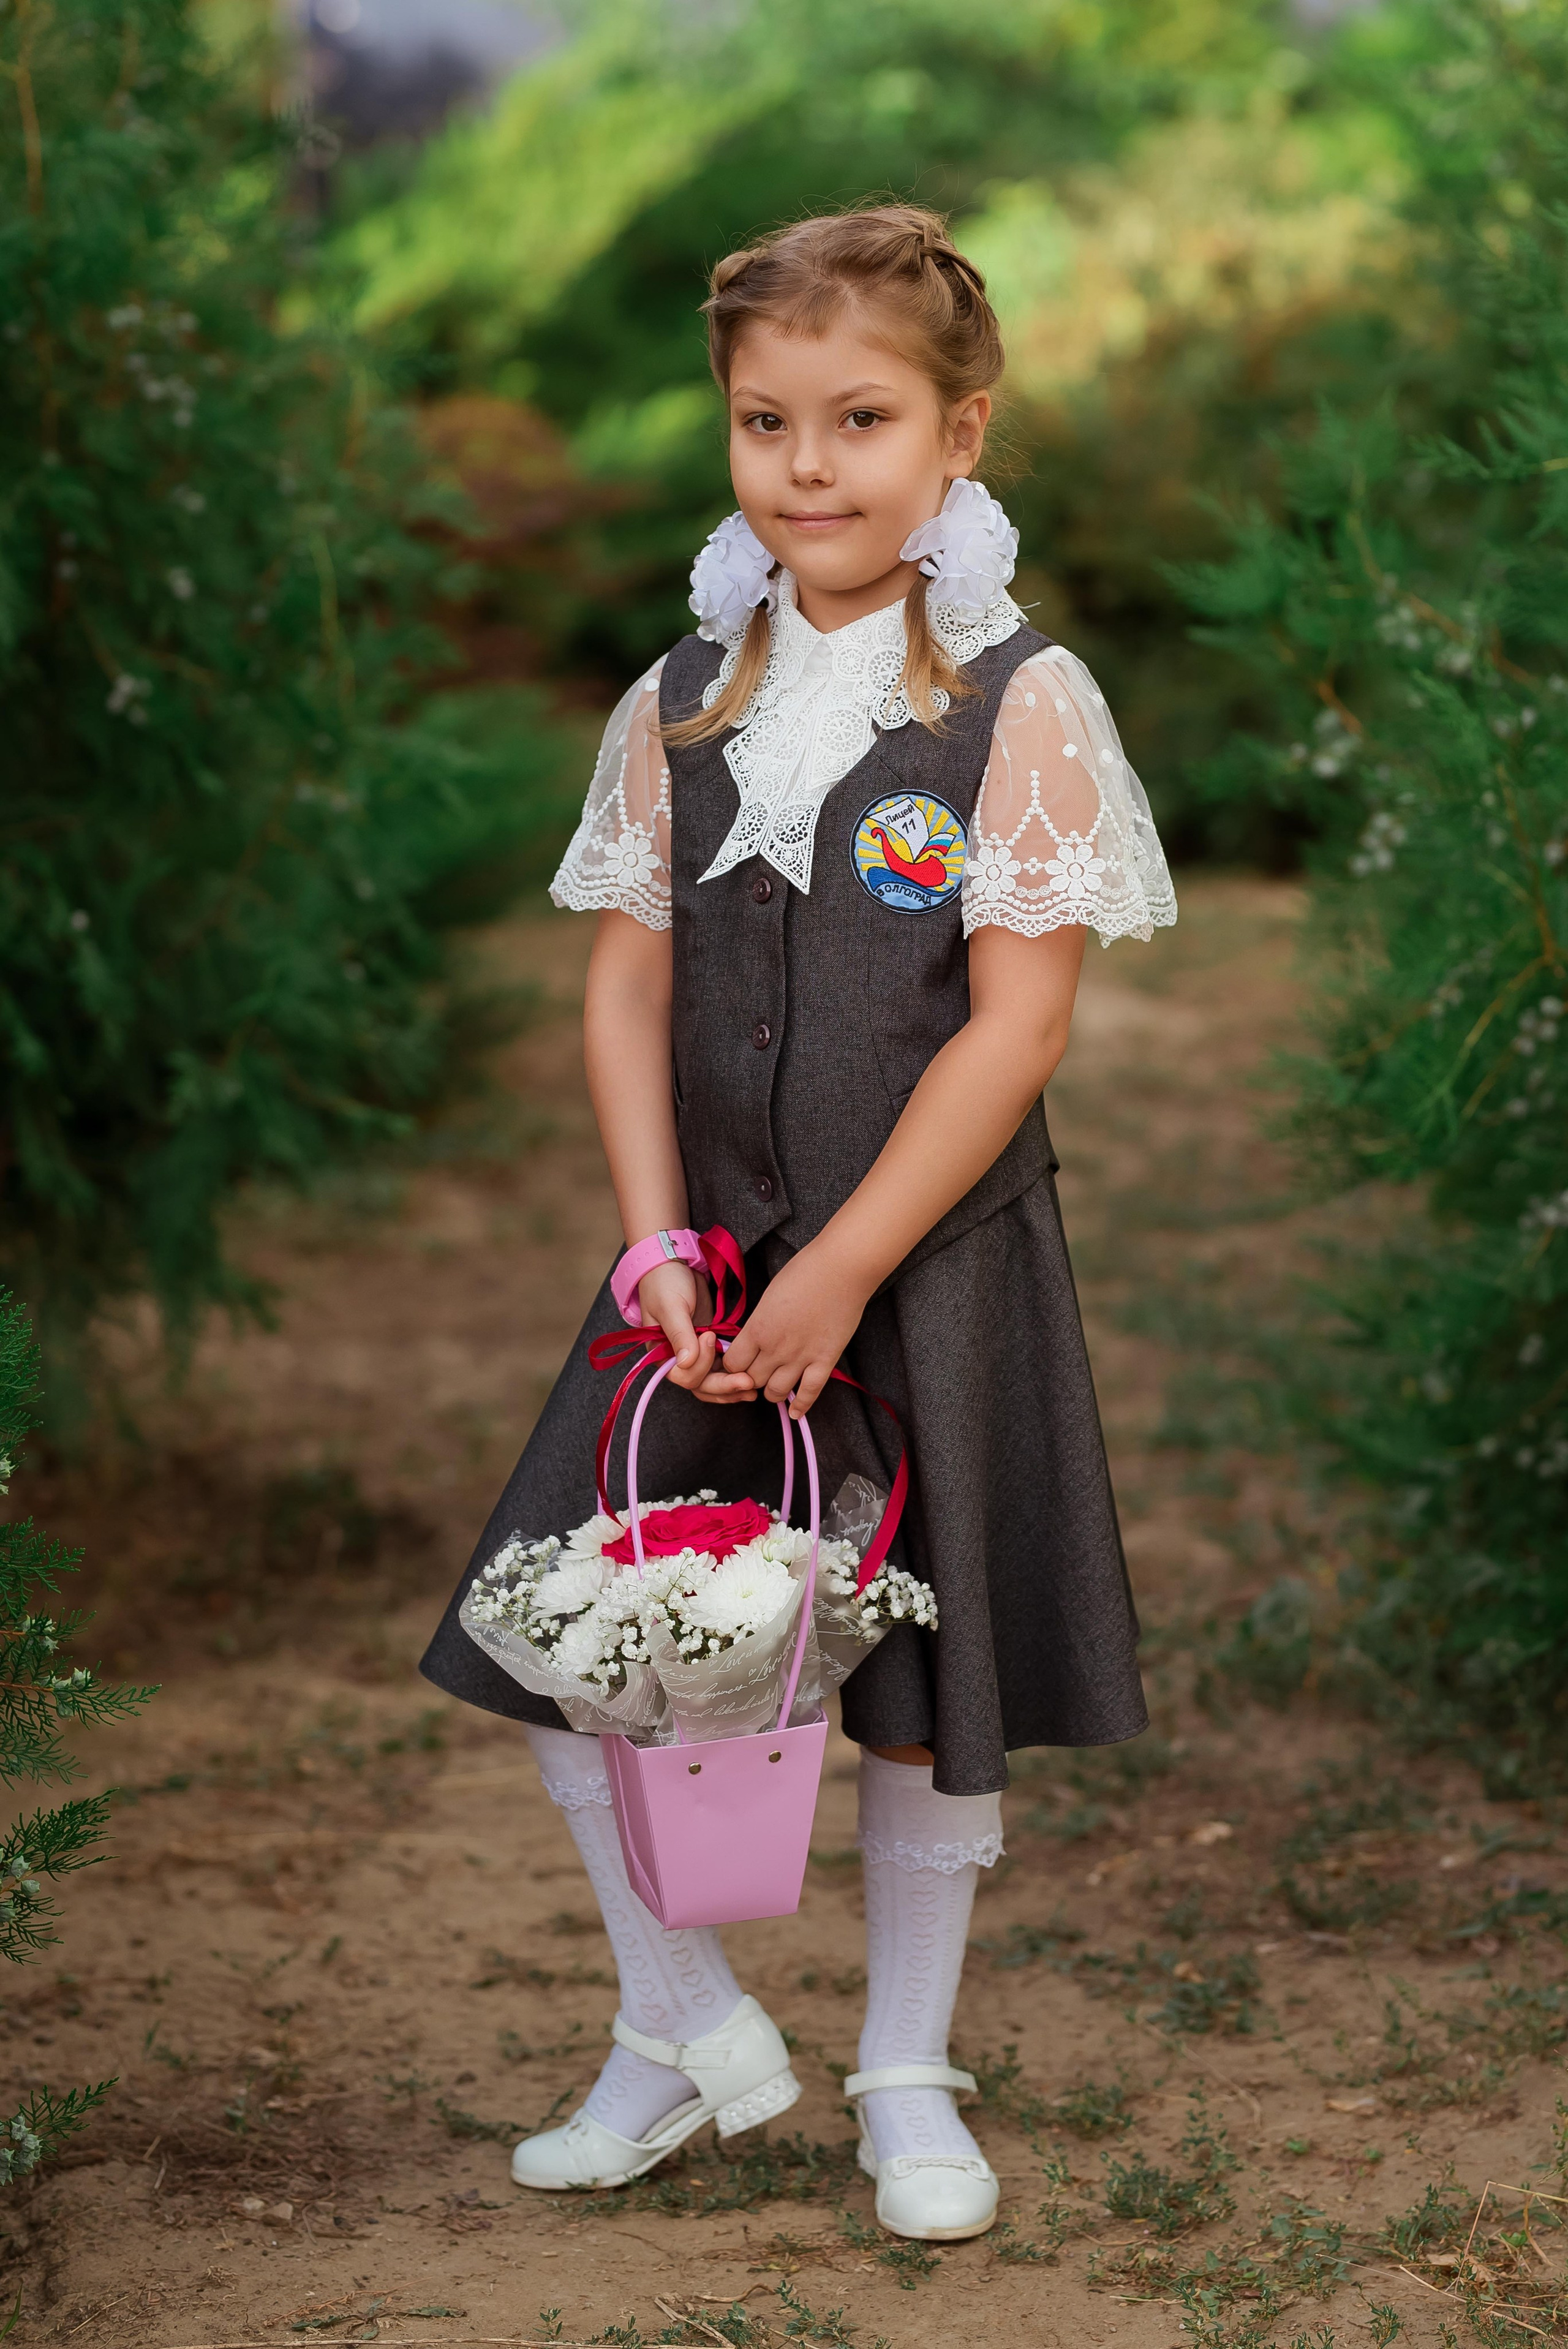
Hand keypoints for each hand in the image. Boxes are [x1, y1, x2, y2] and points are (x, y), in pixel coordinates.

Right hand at [635, 1261, 756, 1404]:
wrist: (674, 1262)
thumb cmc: (665, 1282)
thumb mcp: (670, 1306)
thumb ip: (679, 1335)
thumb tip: (687, 1363)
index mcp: (662, 1353)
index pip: (683, 1375)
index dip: (701, 1365)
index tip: (710, 1337)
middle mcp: (678, 1359)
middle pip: (701, 1384)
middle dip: (724, 1385)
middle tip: (747, 1381)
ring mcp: (696, 1353)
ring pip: (713, 1382)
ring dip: (732, 1387)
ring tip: (752, 1388)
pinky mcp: (710, 1345)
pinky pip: (722, 1368)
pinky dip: (734, 1375)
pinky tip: (750, 1377)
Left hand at [723, 1244, 868, 1415]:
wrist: (841, 1269)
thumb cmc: (804, 1272)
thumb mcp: (769, 1295)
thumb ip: (760, 1321)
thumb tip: (755, 1336)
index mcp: (757, 1328)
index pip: (732, 1363)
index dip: (732, 1366)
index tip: (738, 1362)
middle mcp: (774, 1348)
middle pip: (750, 1380)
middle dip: (750, 1379)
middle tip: (755, 1373)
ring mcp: (800, 1357)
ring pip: (775, 1392)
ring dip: (772, 1392)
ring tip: (774, 1386)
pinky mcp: (825, 1361)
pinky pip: (809, 1393)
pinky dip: (800, 1406)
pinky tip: (795, 1413)